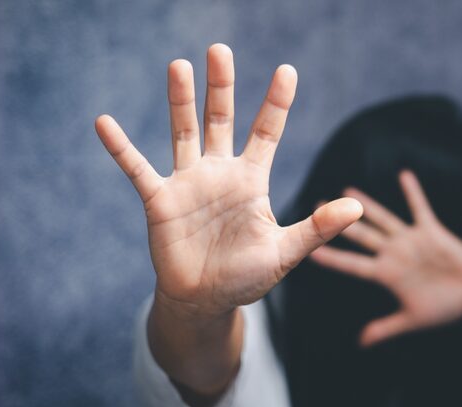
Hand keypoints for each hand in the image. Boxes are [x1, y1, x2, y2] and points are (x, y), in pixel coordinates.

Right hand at [96, 44, 362, 317]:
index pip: (267, 132)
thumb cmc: (247, 276)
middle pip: (221, 119)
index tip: (287, 70)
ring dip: (180, 100)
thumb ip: (317, 228)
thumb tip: (357, 208)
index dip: (276, 103)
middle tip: (219, 49)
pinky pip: (138, 169)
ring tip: (179, 65)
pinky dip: (121, 148)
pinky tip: (104, 122)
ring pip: (184, 132)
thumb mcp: (285, 252)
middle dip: (221, 85)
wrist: (206, 301)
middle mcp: (219, 173)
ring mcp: (188, 183)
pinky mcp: (160, 201)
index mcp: (251, 181)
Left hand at [310, 170, 461, 345]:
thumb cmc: (444, 306)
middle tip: (316, 207)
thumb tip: (361, 343)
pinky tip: (404, 175)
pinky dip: (413, 193)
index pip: (354, 265)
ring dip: (367, 205)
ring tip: (347, 189)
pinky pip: (420, 209)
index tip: (310, 253)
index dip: (334, 259)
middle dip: (340, 224)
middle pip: (361, 236)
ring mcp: (411, 241)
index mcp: (387, 275)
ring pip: (383, 219)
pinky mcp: (431, 231)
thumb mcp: (414, 319)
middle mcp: (394, 254)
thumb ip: (387, 328)